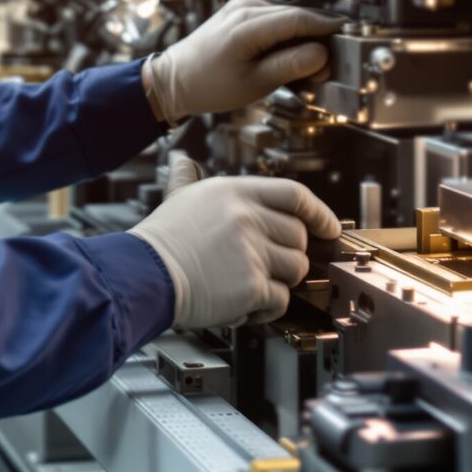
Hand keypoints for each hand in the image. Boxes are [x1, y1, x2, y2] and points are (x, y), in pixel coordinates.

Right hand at [128, 155, 340, 328]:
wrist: (142, 275)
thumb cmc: (158, 241)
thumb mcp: (177, 198)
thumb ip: (188, 179)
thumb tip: (182, 162)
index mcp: (235, 192)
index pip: (295, 195)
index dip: (319, 213)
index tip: (329, 227)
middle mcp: (248, 217)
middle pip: (299, 236)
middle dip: (290, 255)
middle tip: (270, 266)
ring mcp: (252, 251)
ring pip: (295, 269)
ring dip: (279, 282)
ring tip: (250, 286)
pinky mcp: (251, 286)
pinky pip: (280, 300)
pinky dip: (267, 308)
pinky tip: (245, 306)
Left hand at [142, 0, 343, 121]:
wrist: (176, 78)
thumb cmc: (209, 85)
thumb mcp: (255, 84)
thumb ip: (291, 67)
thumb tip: (322, 54)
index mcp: (247, 26)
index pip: (300, 19)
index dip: (327, 29)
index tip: (347, 42)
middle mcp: (246, 6)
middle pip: (297, 14)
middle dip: (318, 36)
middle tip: (330, 62)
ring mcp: (244, 4)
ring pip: (289, 14)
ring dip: (304, 33)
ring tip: (309, 62)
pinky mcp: (243, 8)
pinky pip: (277, 15)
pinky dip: (289, 31)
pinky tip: (291, 51)